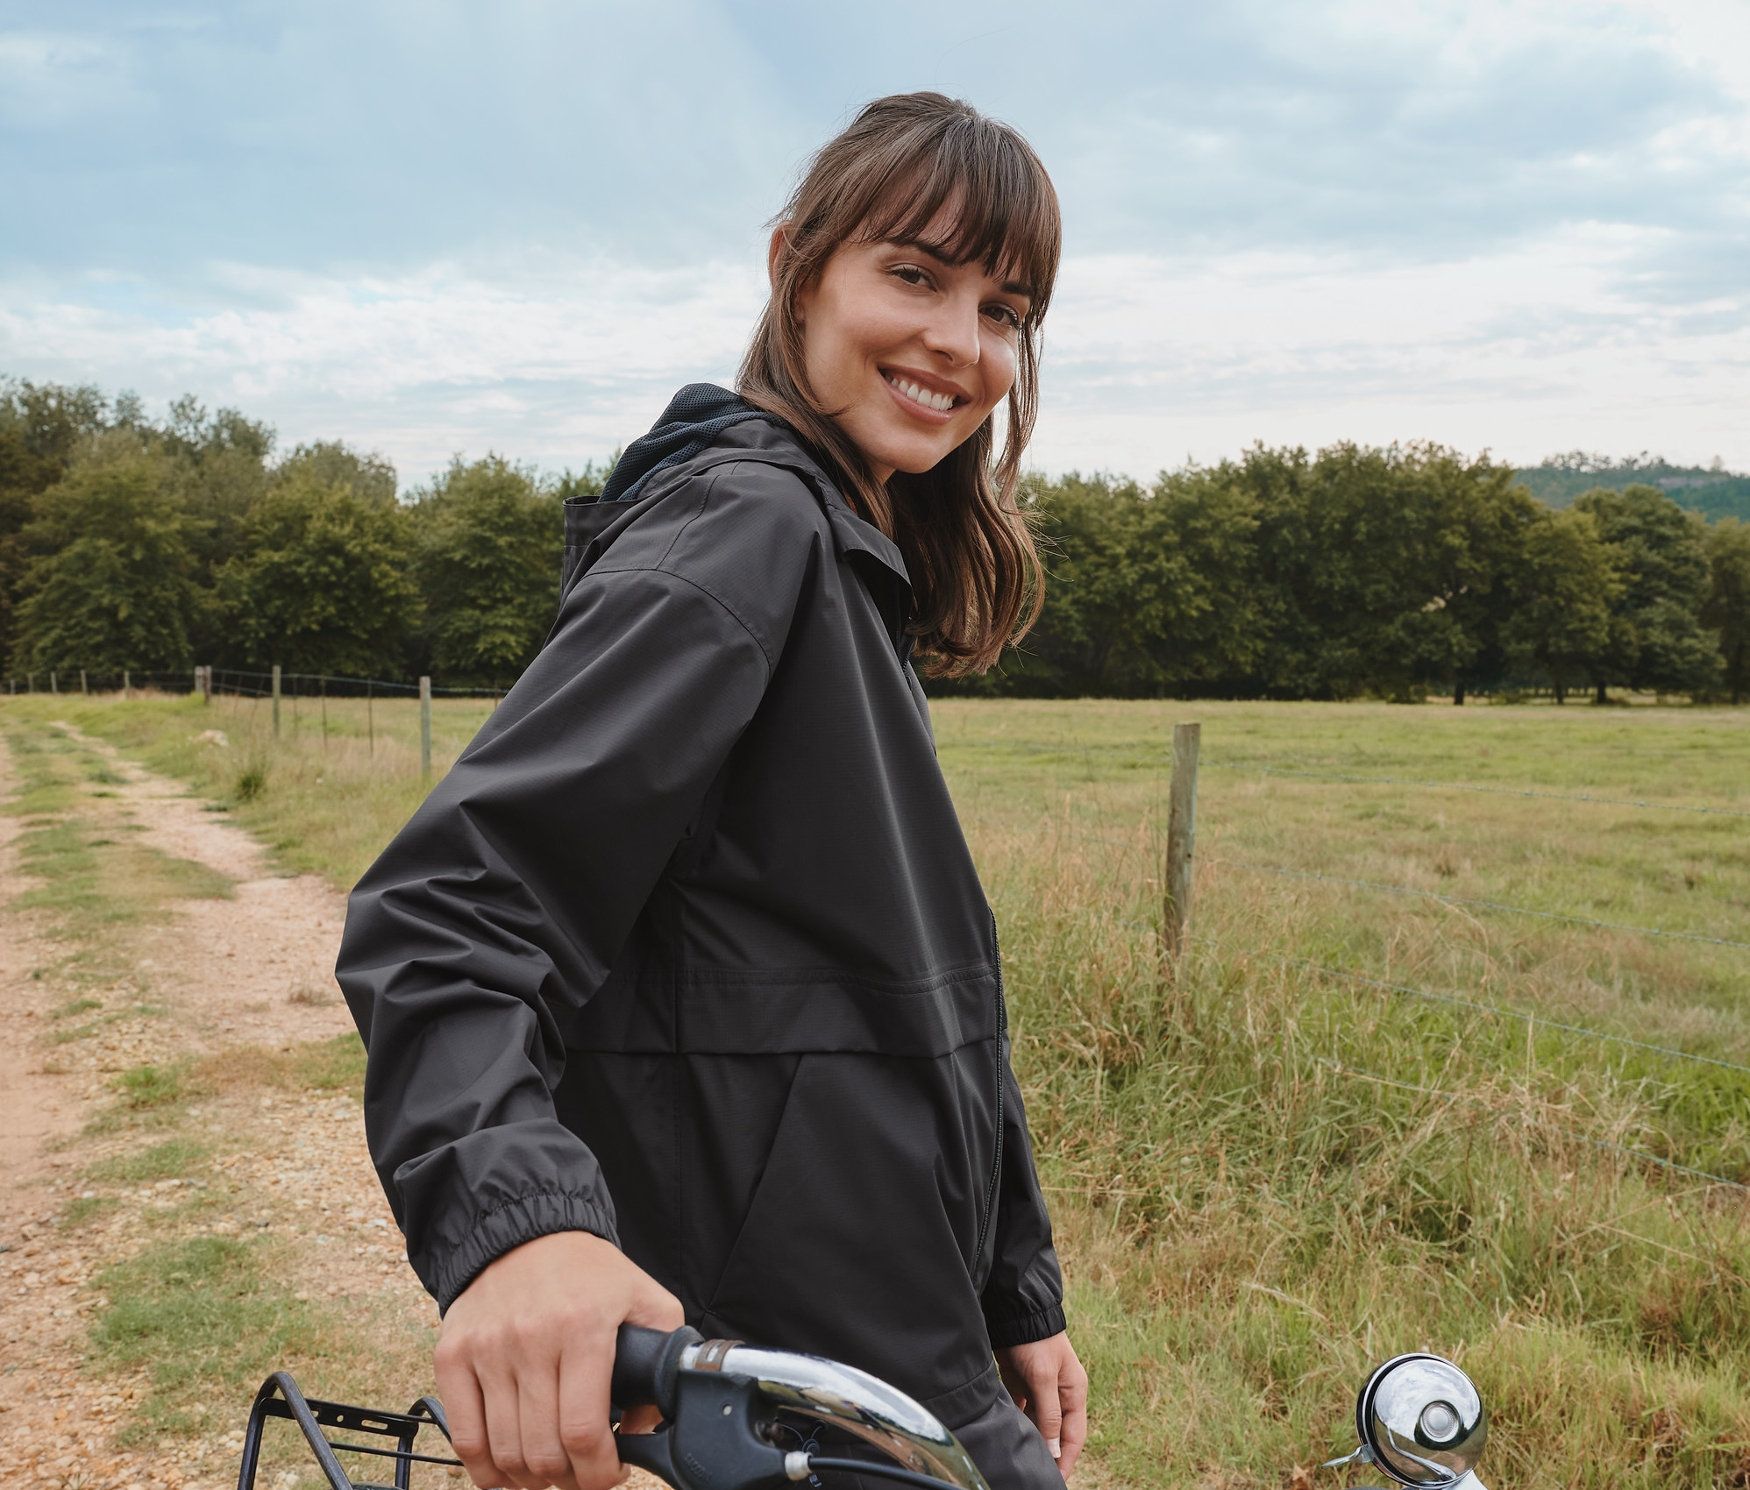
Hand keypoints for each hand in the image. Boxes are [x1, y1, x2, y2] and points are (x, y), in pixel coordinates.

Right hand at [434, 1230, 684, 1489]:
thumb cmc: (590, 1272)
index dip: (598, 1472)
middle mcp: (530, 1339)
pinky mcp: (452, 1356)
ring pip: (504, 1452)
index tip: (612, 1473)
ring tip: (551, 1471)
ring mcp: (486, 1349)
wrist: (525, 1229)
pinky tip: (509, 1470)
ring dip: (531, 1479)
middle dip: (569, 1479)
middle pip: (542, 1450)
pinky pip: (464, 1438)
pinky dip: (486, 1470)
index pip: (582, 1430)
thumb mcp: (646, 1299)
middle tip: (583, 1474)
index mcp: (583, 1326)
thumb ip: (662, 1361)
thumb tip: (643, 1428)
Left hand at [995, 1332, 1088, 1479]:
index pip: (1073, 1436)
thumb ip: (1050, 1414)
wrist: (1015, 1312)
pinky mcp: (1022, 1384)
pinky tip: (1009, 1434)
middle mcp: (1059, 1394)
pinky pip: (1021, 1411)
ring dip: (1031, 1438)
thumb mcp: (1044, 1378)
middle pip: (1055, 1432)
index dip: (1065, 1460)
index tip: (1057, 1480)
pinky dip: (1017, 1422)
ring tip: (1020, 1457)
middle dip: (1047, 1453)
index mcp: (1074, 1392)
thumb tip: (1055, 1450)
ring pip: (1037, 1423)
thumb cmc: (1036, 1341)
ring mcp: (1040, 1389)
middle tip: (1034, 1472)